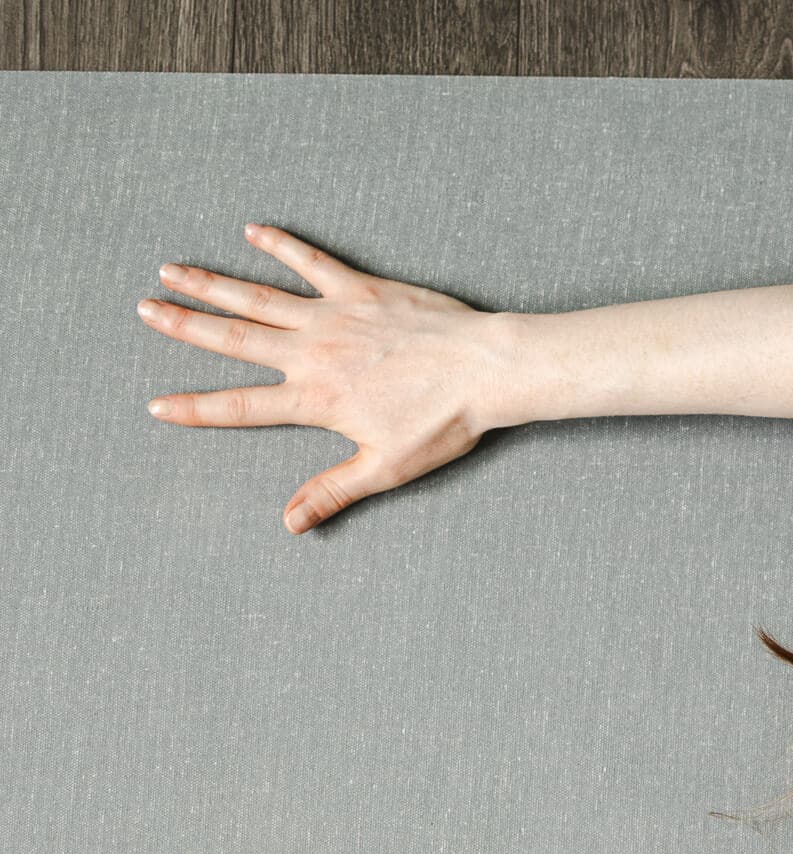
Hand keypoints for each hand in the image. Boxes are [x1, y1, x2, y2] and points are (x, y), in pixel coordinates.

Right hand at [139, 224, 511, 534]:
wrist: (486, 370)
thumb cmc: (444, 422)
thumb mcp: (388, 468)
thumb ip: (333, 490)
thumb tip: (291, 523)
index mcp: (316, 399)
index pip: (241, 406)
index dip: (195, 409)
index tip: (156, 406)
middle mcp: (313, 353)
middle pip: (235, 339)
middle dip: (184, 326)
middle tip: (143, 310)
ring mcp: (335, 316)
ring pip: (259, 296)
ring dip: (212, 282)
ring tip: (172, 270)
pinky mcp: (362, 289)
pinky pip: (313, 261)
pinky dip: (281, 244)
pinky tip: (253, 229)